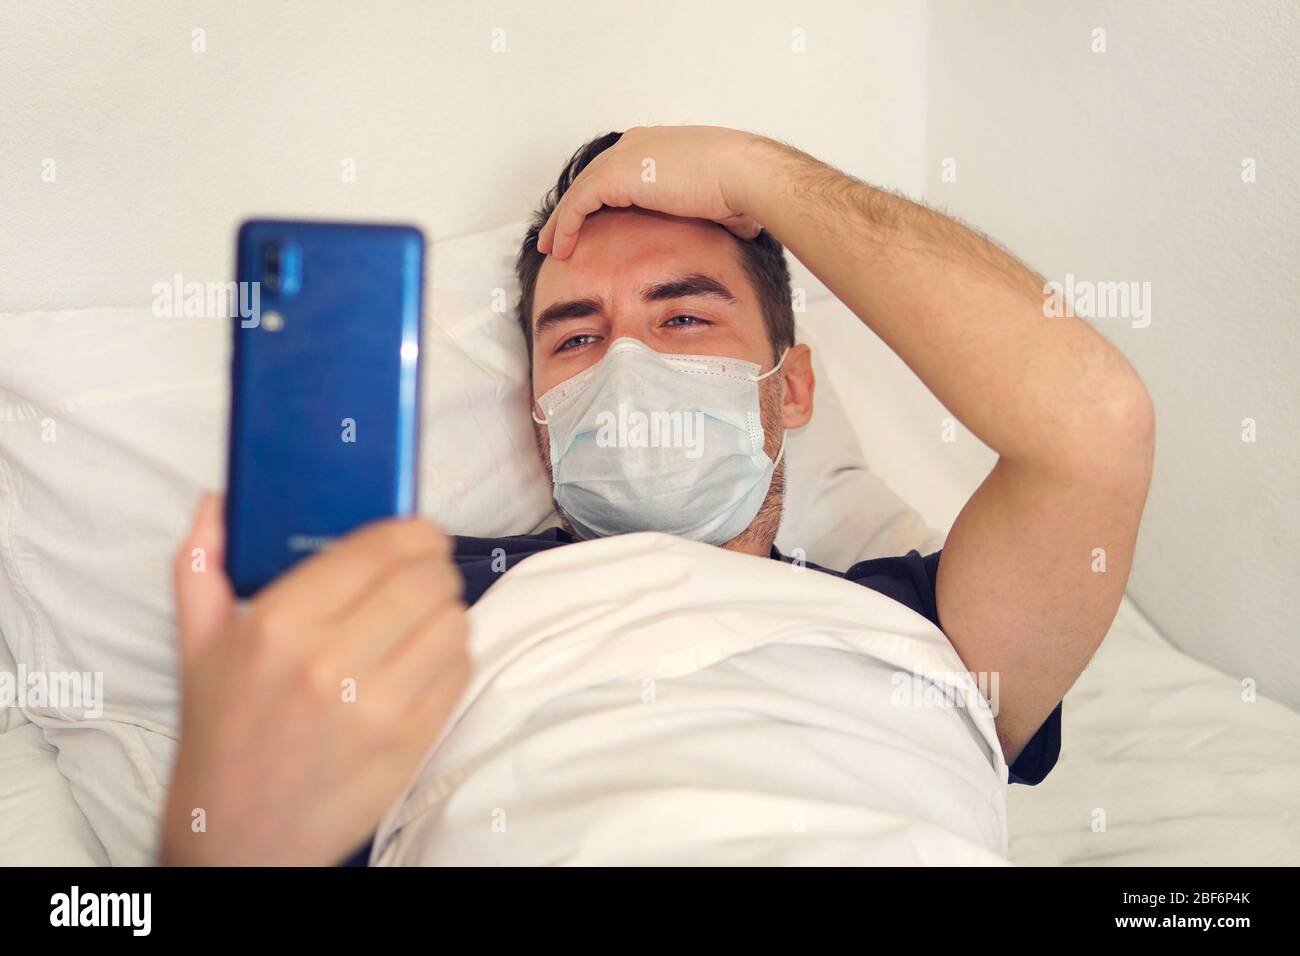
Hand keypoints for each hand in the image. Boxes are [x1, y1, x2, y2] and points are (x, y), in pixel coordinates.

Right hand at [162, 494, 469, 865]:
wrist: (234, 834)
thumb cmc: (221, 732)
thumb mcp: (196, 646)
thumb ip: (202, 565)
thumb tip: (218, 502)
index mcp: (278, 625)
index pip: (379, 548)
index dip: (412, 530)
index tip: (417, 530)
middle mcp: (329, 662)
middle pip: (427, 579)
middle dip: (434, 565)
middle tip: (424, 570)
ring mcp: (376, 707)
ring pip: (453, 621)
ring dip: (446, 610)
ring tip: (425, 614)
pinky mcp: (409, 743)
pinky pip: (459, 672)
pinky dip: (453, 655)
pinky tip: (426, 657)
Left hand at [537, 125, 763, 259]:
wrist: (742, 174)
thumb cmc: (743, 188)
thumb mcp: (725, 200)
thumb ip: (721, 211)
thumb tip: (745, 228)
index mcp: (659, 147)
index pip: (616, 171)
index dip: (599, 199)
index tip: (590, 223)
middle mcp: (637, 145)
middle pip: (591, 179)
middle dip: (572, 209)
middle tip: (558, 236)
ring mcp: (624, 157)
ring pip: (579, 192)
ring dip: (562, 222)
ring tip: (552, 248)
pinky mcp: (616, 175)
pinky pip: (579, 204)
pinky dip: (566, 226)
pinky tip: (562, 248)